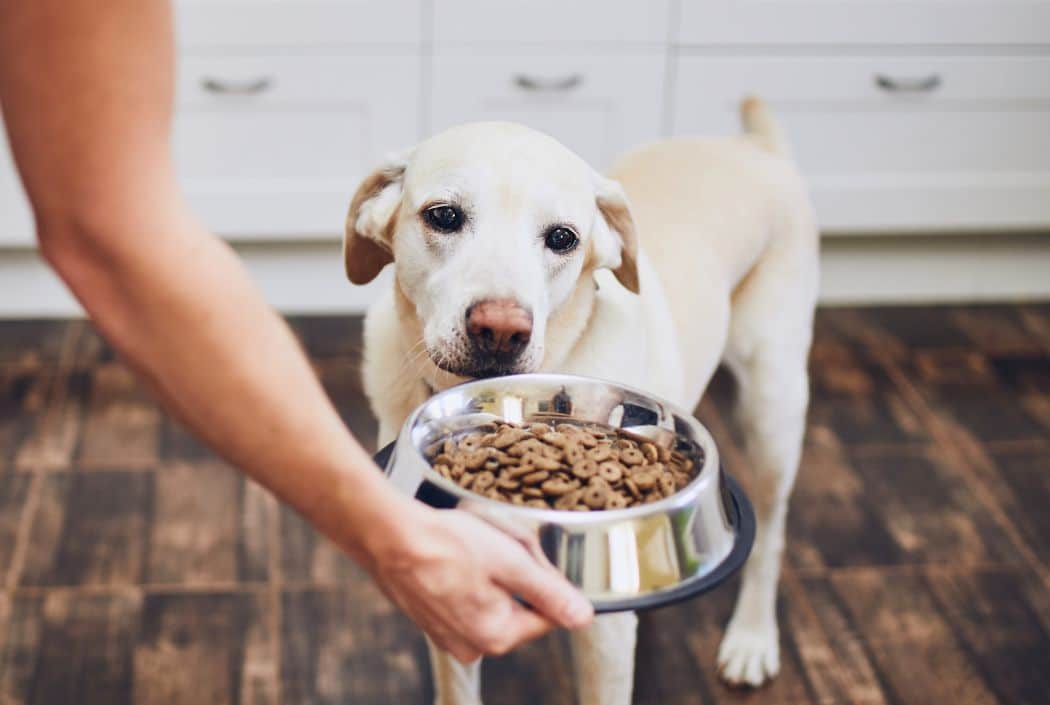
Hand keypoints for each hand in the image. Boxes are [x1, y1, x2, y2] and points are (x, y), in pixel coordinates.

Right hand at [363, 502, 593, 661]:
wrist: (387, 535)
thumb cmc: (446, 544)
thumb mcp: (511, 561)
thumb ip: (550, 592)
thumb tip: (583, 617)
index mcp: (497, 636)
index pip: (547, 613)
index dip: (543, 577)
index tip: (525, 553)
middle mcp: (472, 644)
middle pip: (518, 604)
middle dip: (514, 571)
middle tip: (496, 541)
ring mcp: (447, 633)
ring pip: (492, 597)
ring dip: (490, 569)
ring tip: (471, 543)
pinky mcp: (430, 617)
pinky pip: (465, 595)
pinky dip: (465, 573)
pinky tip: (454, 551)